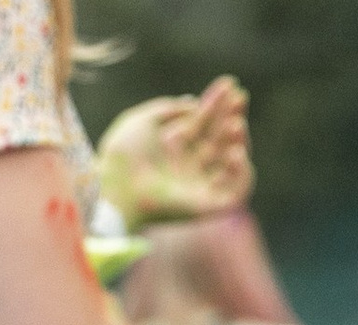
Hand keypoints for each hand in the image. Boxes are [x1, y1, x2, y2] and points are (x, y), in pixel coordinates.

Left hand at [97, 76, 251, 229]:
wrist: (116, 185)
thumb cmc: (123, 155)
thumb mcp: (144, 121)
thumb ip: (169, 109)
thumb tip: (194, 102)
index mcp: (175, 150)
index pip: (204, 123)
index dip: (217, 104)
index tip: (229, 83)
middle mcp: (190, 168)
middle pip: (220, 139)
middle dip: (232, 116)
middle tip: (240, 97)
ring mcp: (201, 188)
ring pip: (231, 162)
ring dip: (239, 140)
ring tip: (236, 124)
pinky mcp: (209, 207)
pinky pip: (237, 192)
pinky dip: (241, 172)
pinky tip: (235, 153)